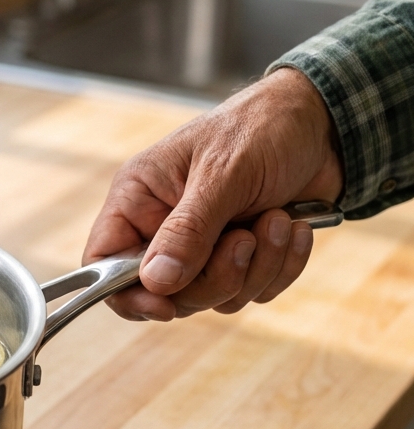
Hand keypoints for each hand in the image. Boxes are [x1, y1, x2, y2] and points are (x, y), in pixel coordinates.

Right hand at [83, 68, 343, 319]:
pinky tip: (293, 228)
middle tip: (244, 239)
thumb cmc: (261, 128)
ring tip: (277, 220)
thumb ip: (188, 230)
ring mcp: (203, 246)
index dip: (126, 292)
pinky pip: (252, 291)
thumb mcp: (222, 174)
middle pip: (165, 291)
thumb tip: (156, 282)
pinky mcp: (241, 257)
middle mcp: (162, 226)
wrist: (325, 123)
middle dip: (215, 276)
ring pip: (214, 296)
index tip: (164, 305)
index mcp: (138, 198)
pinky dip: (280, 266)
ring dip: (256, 268)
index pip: (104, 261)